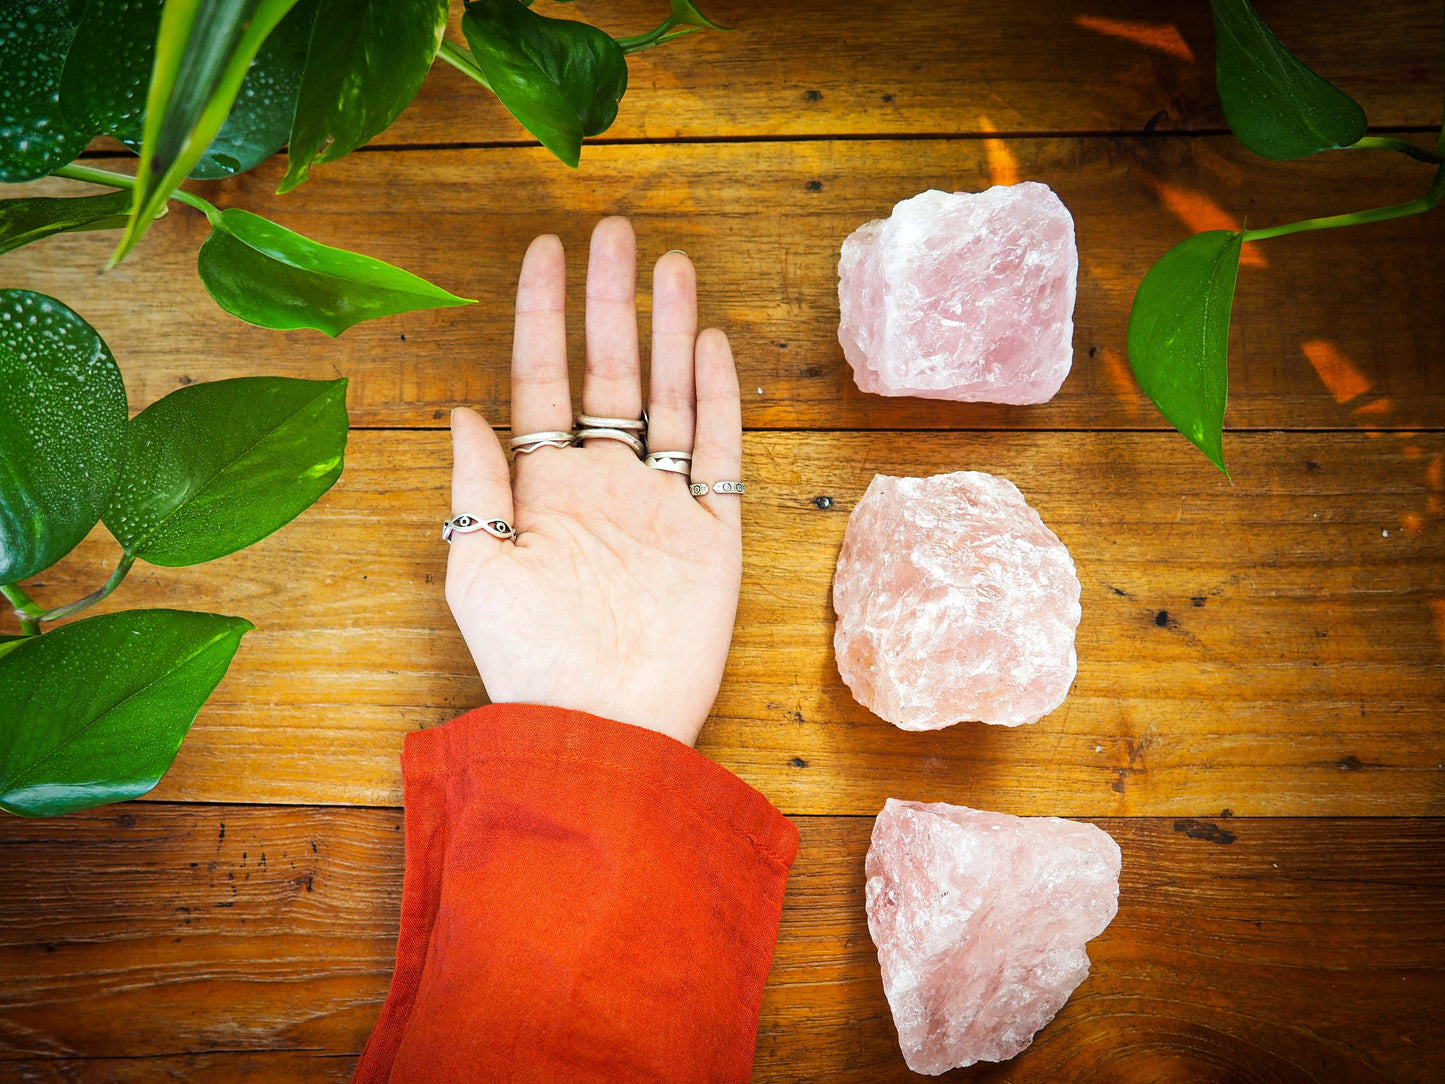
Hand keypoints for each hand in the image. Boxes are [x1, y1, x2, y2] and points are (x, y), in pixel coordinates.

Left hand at [445, 217, 742, 747]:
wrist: (603, 728)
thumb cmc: (529, 660)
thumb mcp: (478, 567)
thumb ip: (477, 482)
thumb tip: (460, 407)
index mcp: (544, 488)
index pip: (542, 379)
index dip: (541, 314)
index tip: (544, 250)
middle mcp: (604, 485)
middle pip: (611, 372)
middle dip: (611, 301)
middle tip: (616, 232)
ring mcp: (661, 505)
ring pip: (669, 398)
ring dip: (670, 331)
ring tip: (672, 266)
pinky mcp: (713, 535)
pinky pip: (717, 452)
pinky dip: (717, 398)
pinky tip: (711, 345)